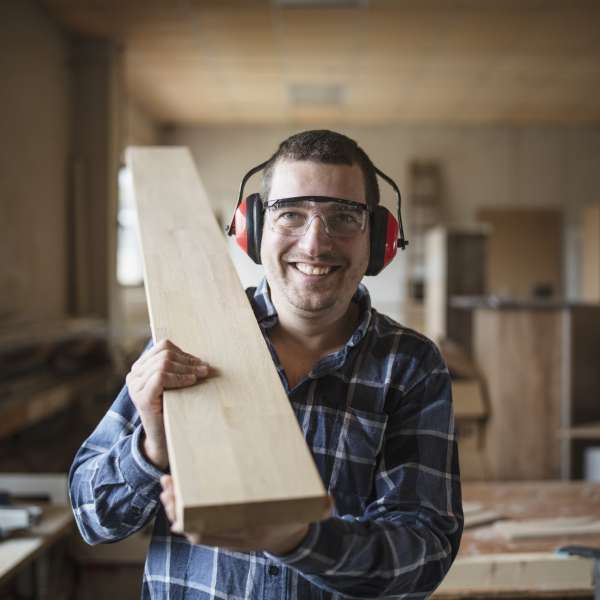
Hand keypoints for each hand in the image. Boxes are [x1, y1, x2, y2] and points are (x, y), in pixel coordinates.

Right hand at [125, 339, 209, 469]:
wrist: (162, 440)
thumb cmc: (172, 410)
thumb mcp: (173, 385)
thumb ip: (177, 369)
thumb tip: (200, 357)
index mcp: (140, 368)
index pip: (163, 347)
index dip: (184, 352)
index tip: (199, 362)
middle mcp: (134, 375)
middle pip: (165, 354)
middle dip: (189, 360)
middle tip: (205, 369)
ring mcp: (135, 386)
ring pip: (164, 363)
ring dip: (187, 368)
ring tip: (202, 374)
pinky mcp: (142, 397)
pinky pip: (160, 377)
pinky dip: (179, 377)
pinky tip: (191, 381)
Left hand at [160, 475, 332, 553]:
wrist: (292, 541)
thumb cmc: (295, 516)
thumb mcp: (305, 511)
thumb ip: (317, 505)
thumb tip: (329, 502)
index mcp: (250, 532)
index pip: (210, 531)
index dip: (189, 516)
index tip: (179, 493)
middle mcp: (234, 536)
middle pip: (194, 528)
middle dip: (175, 507)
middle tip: (166, 484)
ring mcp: (228, 536)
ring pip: (192, 528)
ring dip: (175, 508)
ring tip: (165, 486)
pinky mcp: (225, 531)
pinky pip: (198, 526)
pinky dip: (184, 512)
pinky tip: (178, 494)